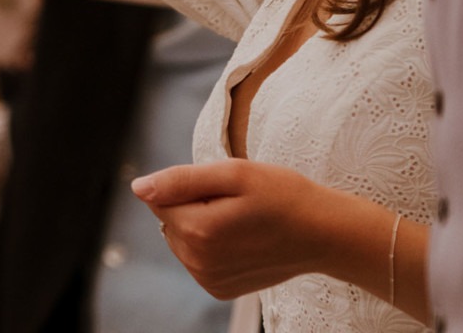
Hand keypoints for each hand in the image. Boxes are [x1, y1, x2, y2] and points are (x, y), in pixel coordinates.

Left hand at [132, 159, 379, 301]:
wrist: (323, 233)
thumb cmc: (283, 195)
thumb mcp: (234, 173)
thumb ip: (180, 180)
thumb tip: (138, 188)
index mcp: (197, 231)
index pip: (159, 197)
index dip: (189, 186)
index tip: (223, 189)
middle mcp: (198, 262)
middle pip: (169, 220)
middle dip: (192, 206)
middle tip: (235, 203)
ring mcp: (208, 279)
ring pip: (181, 238)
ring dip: (201, 225)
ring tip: (241, 221)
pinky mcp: (219, 288)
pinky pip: (197, 257)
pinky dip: (212, 245)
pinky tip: (242, 239)